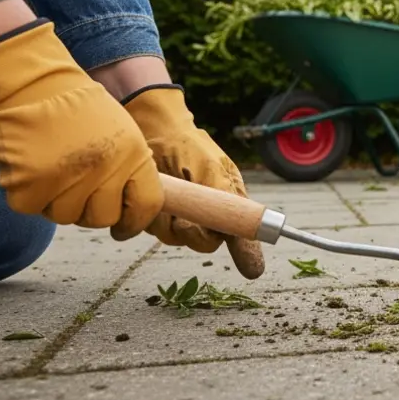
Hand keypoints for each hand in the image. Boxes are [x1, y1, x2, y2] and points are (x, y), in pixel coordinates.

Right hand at [0, 20, 161, 238]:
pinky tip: (27, 167)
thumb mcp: (122, 132)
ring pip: (65, 216)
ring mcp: (68, 179)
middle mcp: (105, 170)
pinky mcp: (30, 183)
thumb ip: (129, 169)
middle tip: (75, 187)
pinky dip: (26, 193)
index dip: (134, 221)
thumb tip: (130, 210)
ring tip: (51, 168)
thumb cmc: (78, 107)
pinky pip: (31, 207)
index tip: (122, 228)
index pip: (147, 205)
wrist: (33, 82)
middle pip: (101, 217)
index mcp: (134, 155)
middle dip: (88, 208)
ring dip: (56, 200)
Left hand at [122, 84, 249, 253]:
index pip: (239, 236)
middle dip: (193, 231)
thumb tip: (253, 232)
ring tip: (166, 193)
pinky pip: (148, 228)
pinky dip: (146, 215)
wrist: (150, 130)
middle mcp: (203, 213)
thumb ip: (227, 202)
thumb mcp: (212, 169)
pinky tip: (148, 195)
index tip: (252, 269)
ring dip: (166, 220)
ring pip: (173, 237)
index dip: (245, 252)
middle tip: (184, 216)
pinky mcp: (150, 215)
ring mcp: (176, 215)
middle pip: (204, 242)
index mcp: (226, 202)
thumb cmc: (188, 146)